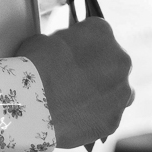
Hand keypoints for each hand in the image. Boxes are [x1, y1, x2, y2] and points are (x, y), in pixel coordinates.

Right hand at [16, 17, 133, 148]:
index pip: (97, 33)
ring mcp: (121, 91)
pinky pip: (108, 115)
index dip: (82, 44)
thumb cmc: (33, 67)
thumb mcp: (45, 39)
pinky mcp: (114, 119)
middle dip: (98, 68)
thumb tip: (64, 51)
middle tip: (74, 78)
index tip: (71, 54)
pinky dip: (96, 116)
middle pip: (113, 61)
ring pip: (118, 90)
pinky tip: (76, 117)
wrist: (30, 106)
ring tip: (78, 100)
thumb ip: (64, 42)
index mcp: (102, 32)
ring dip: (104, 92)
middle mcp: (120, 59)